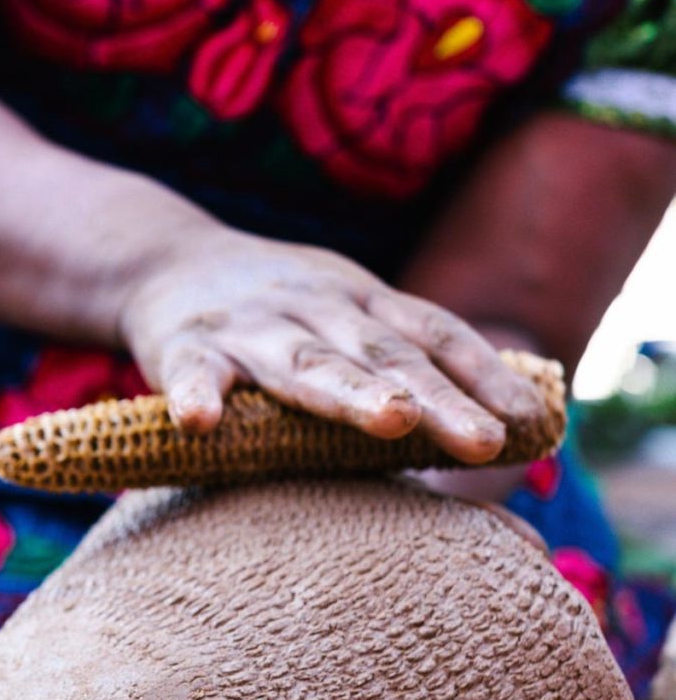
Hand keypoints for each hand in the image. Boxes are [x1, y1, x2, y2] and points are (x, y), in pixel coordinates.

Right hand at [119, 224, 544, 463]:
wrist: (168, 258)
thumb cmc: (278, 309)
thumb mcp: (346, 316)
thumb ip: (400, 359)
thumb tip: (492, 426)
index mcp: (362, 302)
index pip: (435, 333)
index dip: (484, 373)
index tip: (532, 420)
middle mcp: (316, 306)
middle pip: (385, 355)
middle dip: (437, 398)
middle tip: (485, 441)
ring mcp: (251, 325)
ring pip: (305, 362)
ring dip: (348, 392)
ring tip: (390, 421)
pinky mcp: (185, 346)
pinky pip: (192, 373)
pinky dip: (196, 395)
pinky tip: (201, 423)